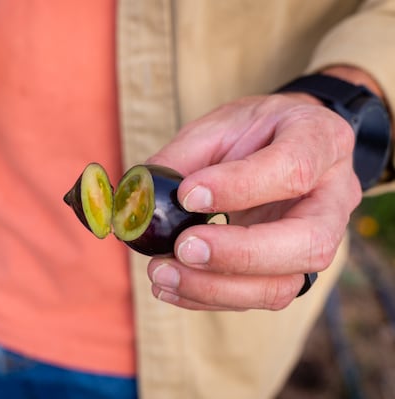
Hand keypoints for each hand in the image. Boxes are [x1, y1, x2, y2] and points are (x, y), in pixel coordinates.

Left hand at [146, 93, 361, 310]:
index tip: (187, 195)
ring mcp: (317, 240)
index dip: (240, 187)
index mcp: (320, 142)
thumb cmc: (255, 130)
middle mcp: (332, 198)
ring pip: (284, 285)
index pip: (293, 170)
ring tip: (161, 273)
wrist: (284, 146)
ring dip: (217, 288)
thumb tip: (140, 196)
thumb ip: (185, 156)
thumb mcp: (221, 124)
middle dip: (238, 254)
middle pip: (308, 243)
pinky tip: (170, 287)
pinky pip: (257, 297)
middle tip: (181, 248)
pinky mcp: (289, 269)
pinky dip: (208, 298)